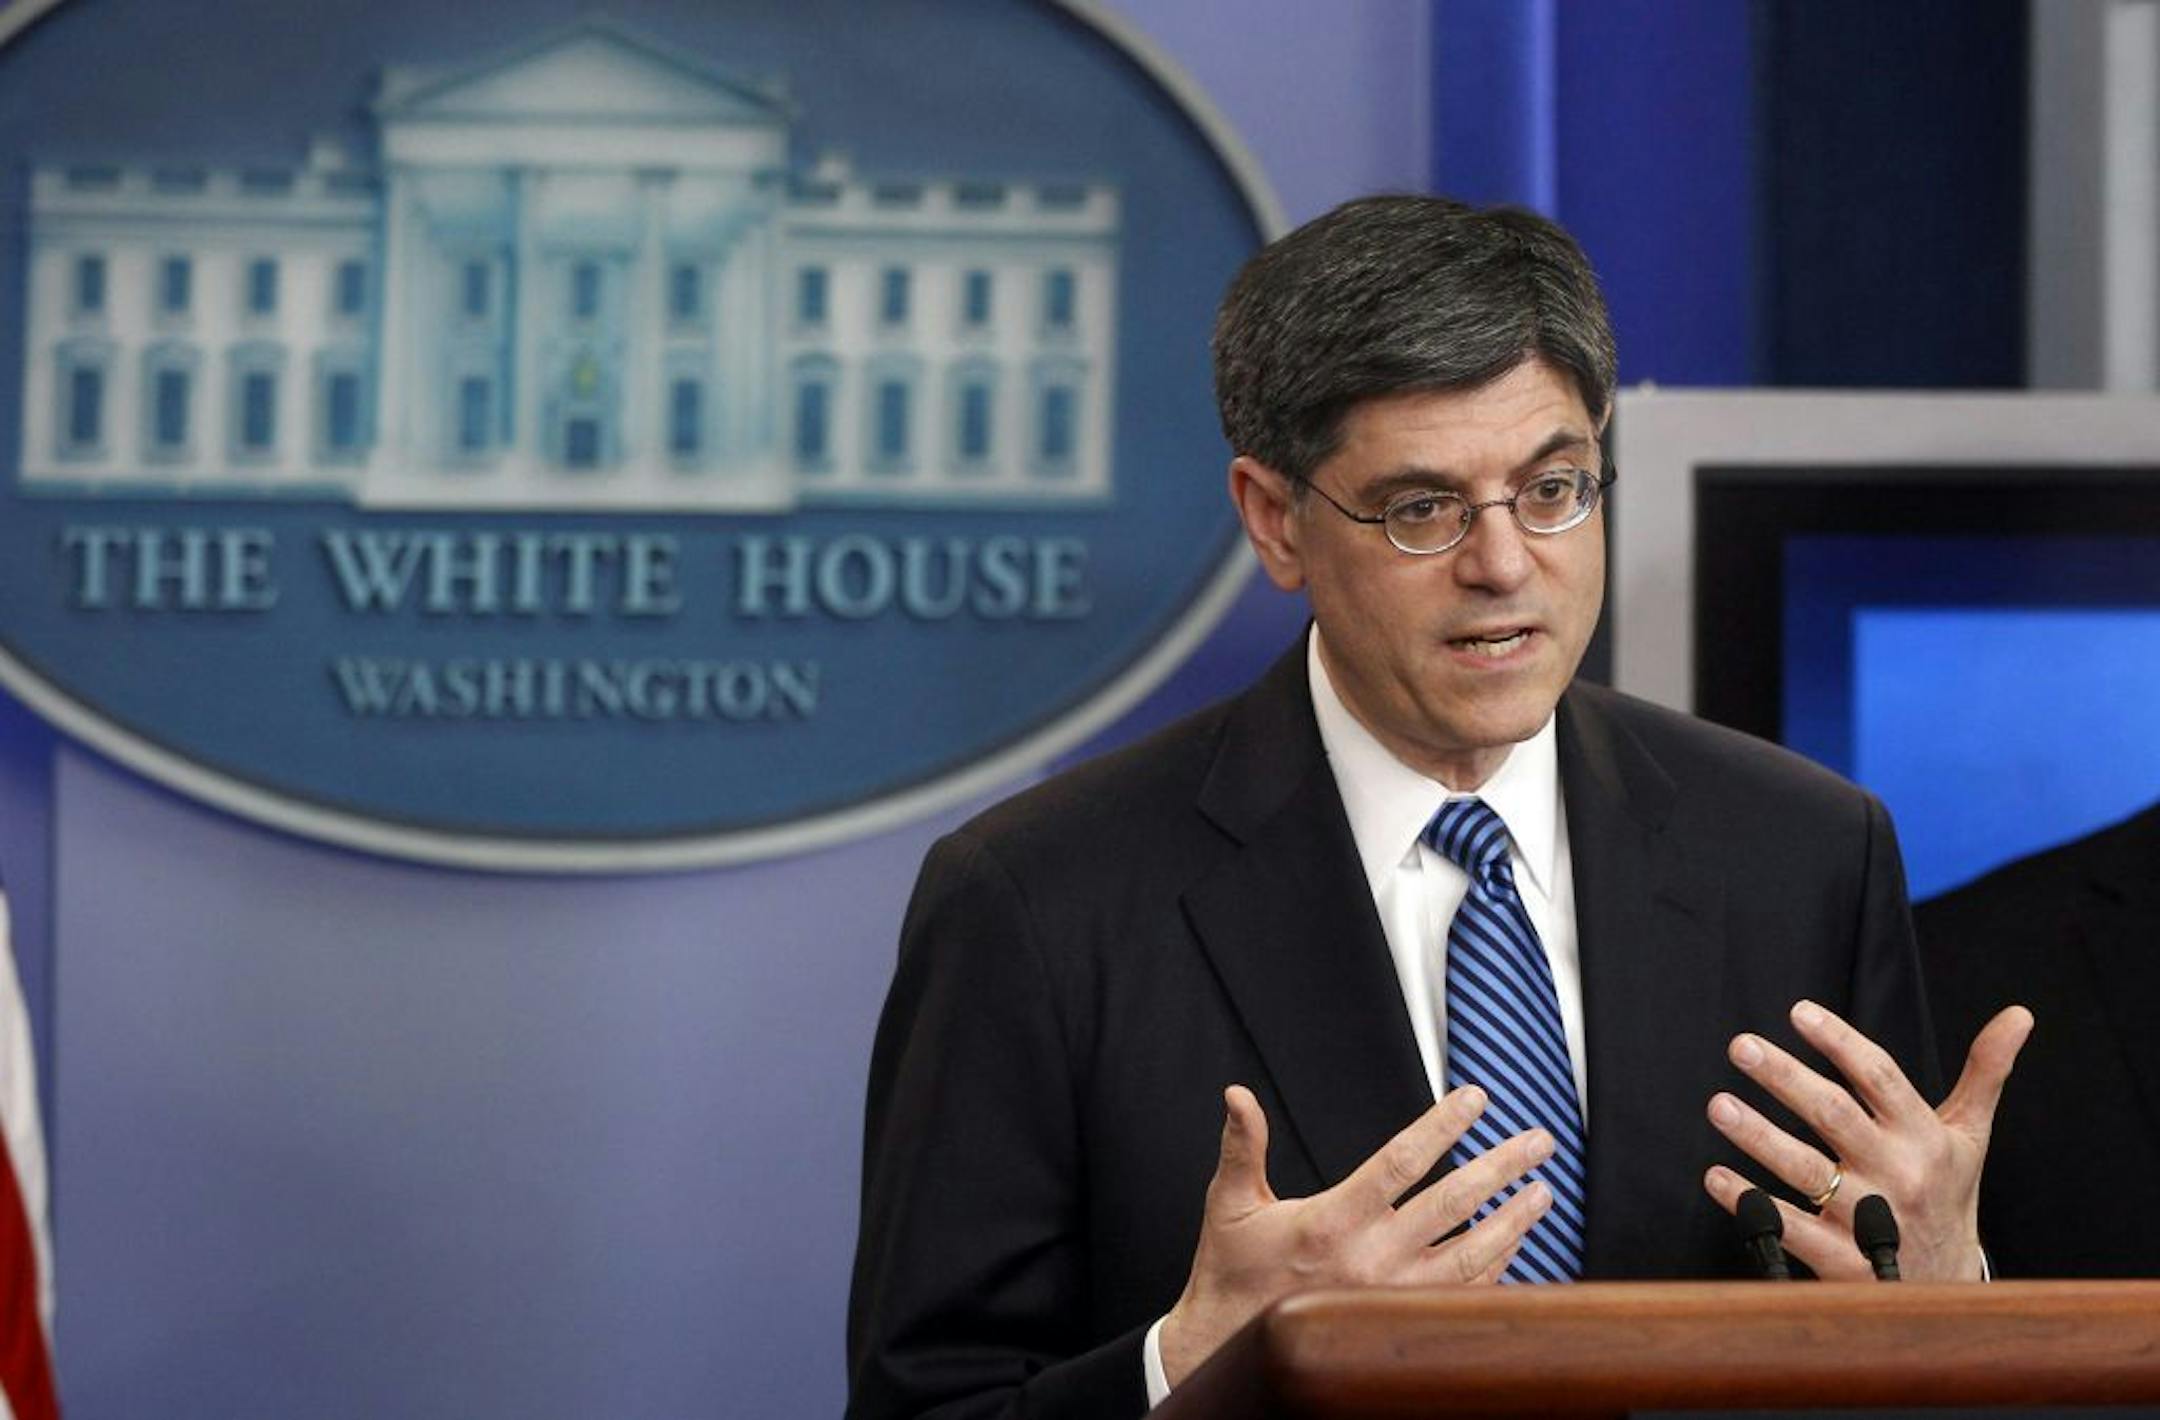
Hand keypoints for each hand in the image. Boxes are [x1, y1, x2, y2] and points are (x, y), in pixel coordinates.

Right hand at [1159, 1083, 1553, 1385]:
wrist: (1230, 1347)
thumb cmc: (1232, 1273)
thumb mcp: (1229, 1203)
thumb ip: (1242, 1145)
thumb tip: (1238, 1096)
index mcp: (1331, 1222)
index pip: (1400, 1163)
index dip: (1441, 1126)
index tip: (1475, 1100)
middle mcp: (1369, 1260)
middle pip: (1452, 1204)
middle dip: (1501, 1167)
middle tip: (1538, 1141)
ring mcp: (1390, 1296)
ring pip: (1470, 1257)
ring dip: (1512, 1222)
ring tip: (1543, 1192)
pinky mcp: (1399, 1322)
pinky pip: (1462, 1298)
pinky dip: (1496, 1271)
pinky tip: (1517, 1247)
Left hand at [1702, 999, 2032, 1280]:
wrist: (1949, 1286)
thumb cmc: (1949, 1193)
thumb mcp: (1970, 1133)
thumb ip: (1985, 1072)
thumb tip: (2019, 1014)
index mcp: (1924, 1137)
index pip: (1880, 1077)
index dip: (1841, 1043)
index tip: (1800, 1012)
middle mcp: (1897, 1173)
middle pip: (1835, 1116)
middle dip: (1786, 1078)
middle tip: (1741, 1046)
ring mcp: (1868, 1218)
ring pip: (1805, 1172)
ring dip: (1759, 1136)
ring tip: (1720, 1105)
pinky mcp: (1842, 1260)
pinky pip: (1789, 1227)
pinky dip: (1750, 1203)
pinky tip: (1717, 1176)